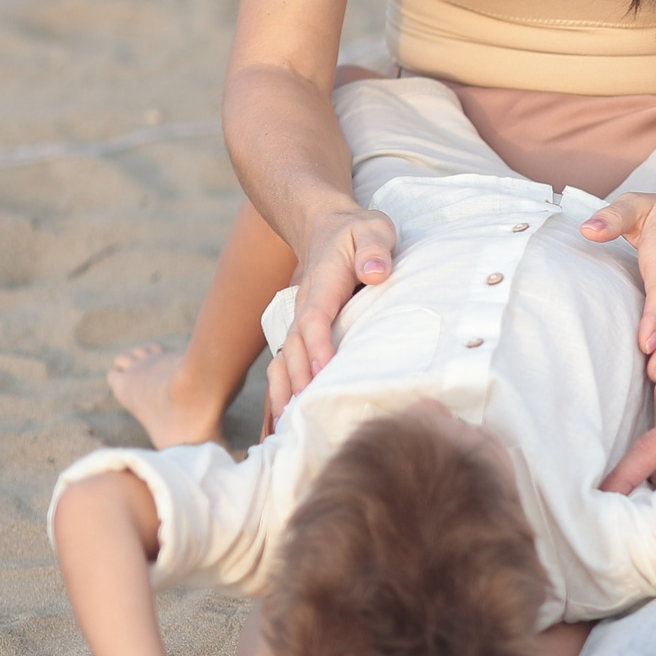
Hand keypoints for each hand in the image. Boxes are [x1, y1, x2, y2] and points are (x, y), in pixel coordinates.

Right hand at [270, 206, 395, 418]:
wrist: (326, 227)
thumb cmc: (357, 232)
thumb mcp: (373, 228)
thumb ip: (375, 248)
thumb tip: (375, 272)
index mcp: (322, 284)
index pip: (316, 318)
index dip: (319, 345)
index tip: (325, 372)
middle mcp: (304, 307)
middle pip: (295, 347)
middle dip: (299, 380)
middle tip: (307, 414)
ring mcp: (299, 321)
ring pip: (284, 360)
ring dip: (283, 392)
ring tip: (288, 427)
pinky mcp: (302, 333)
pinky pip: (286, 364)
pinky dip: (280, 391)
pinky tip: (282, 422)